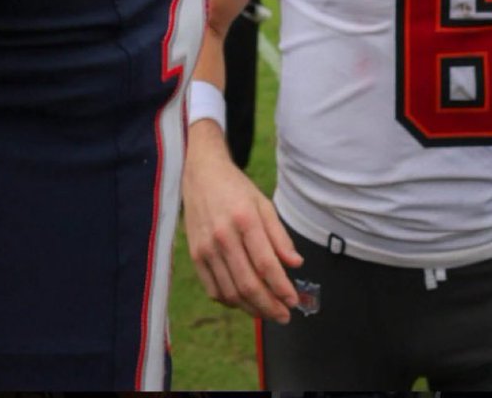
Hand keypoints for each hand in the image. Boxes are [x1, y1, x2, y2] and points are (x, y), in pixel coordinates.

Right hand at [182, 121, 302, 321]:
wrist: (200, 175)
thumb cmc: (236, 189)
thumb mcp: (263, 203)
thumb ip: (279, 236)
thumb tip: (296, 263)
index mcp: (244, 220)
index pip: (266, 264)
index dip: (281, 287)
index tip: (294, 300)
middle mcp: (223, 236)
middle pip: (248, 283)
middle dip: (269, 306)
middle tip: (284, 315)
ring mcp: (206, 248)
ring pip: (230, 292)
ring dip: (251, 308)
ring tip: (267, 312)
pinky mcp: (195, 256)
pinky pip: (213, 289)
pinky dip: (230, 301)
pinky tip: (244, 302)